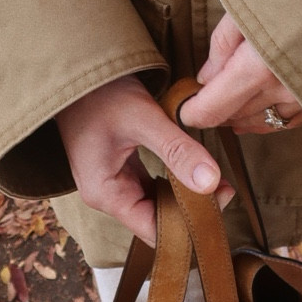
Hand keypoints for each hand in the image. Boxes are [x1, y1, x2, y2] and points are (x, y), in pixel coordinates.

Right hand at [56, 74, 233, 246]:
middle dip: (191, 208)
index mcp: (106, 194)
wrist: (77, 70)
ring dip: (185, 193)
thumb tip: (211, 182)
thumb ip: (177, 151)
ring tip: (217, 180)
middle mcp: (107, 194)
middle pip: (156, 218)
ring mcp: (113, 181)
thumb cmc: (100, 92)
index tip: (220, 202)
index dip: (189, 224)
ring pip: (156, 201)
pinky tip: (194, 169)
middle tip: (224, 188)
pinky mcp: (120, 168)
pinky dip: (173, 180)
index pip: (153, 230)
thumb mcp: (144, 120)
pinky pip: (151, 184)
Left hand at [180, 14, 301, 134]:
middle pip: (232, 118)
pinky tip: (262, 104)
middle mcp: (282, 92)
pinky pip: (287, 121)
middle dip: (214, 109)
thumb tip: (207, 77)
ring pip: (260, 122)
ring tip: (229, 100)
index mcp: (258, 68)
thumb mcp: (253, 2)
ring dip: (240, 115)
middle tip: (204, 93)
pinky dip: (268, 116)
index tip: (182, 102)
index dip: (190, 111)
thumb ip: (223, 43)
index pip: (211, 110)